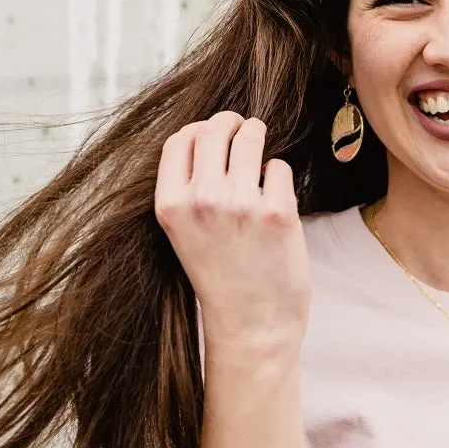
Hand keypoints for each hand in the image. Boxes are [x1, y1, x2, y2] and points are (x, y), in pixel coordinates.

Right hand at [154, 112, 310, 365]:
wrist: (250, 325)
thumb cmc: (220, 277)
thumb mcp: (184, 232)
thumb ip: (189, 188)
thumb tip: (209, 135)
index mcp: (170, 206)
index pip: (178, 139)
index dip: (198, 129)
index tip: (213, 131)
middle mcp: (201, 200)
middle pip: (213, 129)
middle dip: (231, 122)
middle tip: (244, 128)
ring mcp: (240, 205)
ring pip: (251, 138)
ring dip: (258, 136)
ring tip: (261, 149)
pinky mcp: (278, 212)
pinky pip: (278, 167)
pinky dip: (278, 176)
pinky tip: (274, 199)